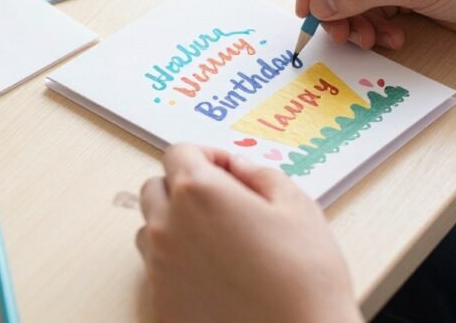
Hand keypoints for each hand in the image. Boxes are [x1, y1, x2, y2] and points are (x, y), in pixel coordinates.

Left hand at [136, 144, 361, 322]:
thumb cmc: (305, 279)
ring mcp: (159, 267)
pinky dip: (177, 263)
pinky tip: (213, 274)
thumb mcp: (297, 206)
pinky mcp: (160, 303)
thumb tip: (239, 168)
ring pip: (151, 228)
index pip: (179, 152)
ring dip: (175, 224)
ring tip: (217, 241)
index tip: (228, 170)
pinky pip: (156, 269)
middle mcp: (168, 226)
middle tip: (223, 203)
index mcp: (199, 193)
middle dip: (185, 186)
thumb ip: (260, 173)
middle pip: (157, 187)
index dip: (207, 156)